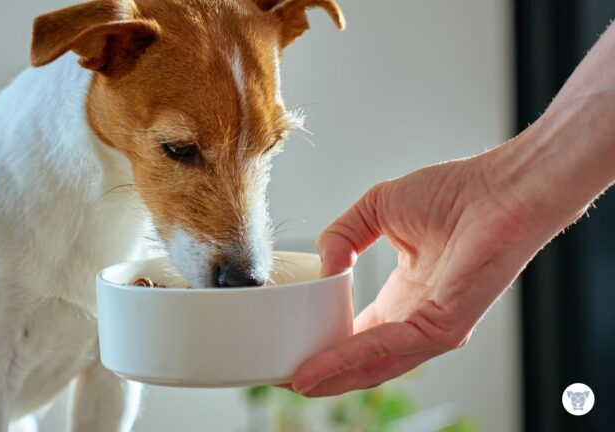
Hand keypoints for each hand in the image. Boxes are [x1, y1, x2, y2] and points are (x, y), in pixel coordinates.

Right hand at [290, 150, 547, 396]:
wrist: (500, 187)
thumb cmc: (457, 192)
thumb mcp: (377, 208)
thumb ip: (342, 235)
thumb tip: (324, 264)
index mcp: (406, 295)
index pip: (360, 333)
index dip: (325, 345)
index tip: (291, 347)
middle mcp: (417, 317)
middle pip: (364, 360)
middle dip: (322, 372)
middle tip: (279, 376)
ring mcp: (432, 327)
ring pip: (373, 365)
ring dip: (329, 377)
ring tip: (291, 381)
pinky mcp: (444, 327)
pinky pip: (388, 349)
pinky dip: (348, 360)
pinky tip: (317, 368)